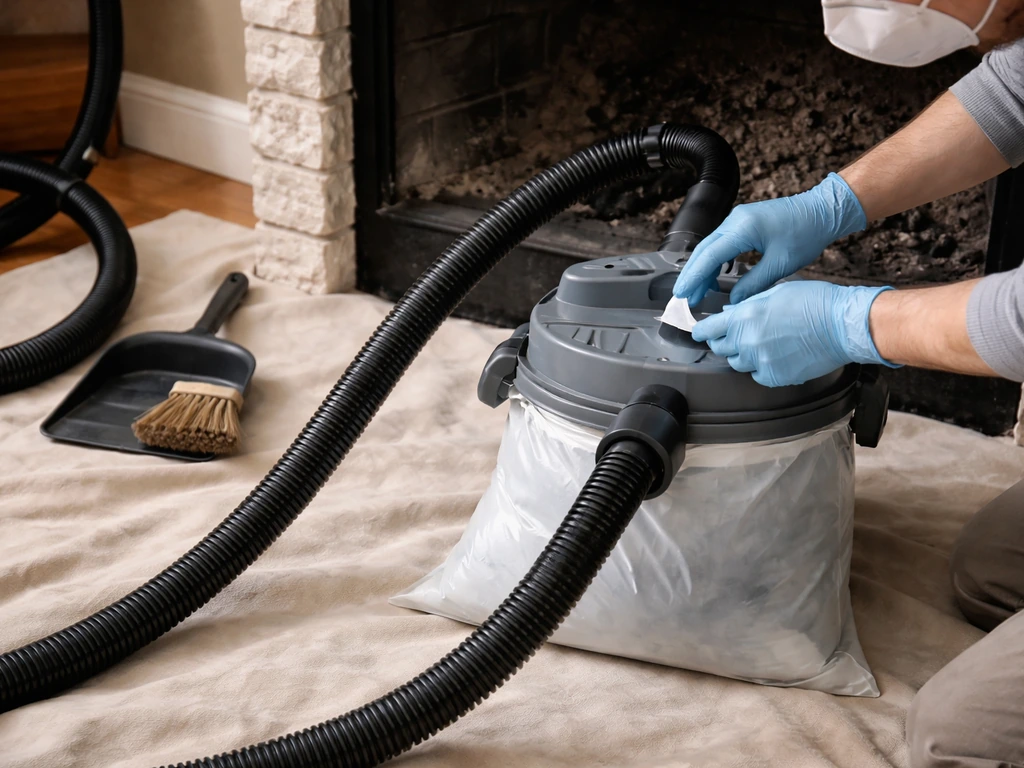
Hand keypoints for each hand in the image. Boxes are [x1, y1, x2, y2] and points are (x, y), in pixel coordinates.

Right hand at [672, 173, 866, 305]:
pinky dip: (714, 261)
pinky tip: (714, 276)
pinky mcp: (743, 222)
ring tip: (698, 292)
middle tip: (683, 297)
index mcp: (743, 228)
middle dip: (692, 275)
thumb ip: (753, 284)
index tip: (683, 293)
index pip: (710, 256)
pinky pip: (721, 243)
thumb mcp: (780, 264)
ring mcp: (737, 219)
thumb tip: (733, 302)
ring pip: (710, 247)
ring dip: (702, 269)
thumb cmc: (807, 234)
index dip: (694, 277)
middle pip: (704, 250)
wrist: (823, 210)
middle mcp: (735, 220)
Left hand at [690, 281, 896, 386]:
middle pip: (720, 348)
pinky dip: (760, 368)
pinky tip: (773, 356)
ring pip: (737, 363)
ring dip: (742, 354)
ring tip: (759, 343)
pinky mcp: (775, 377)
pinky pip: (757, 375)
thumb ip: (748, 305)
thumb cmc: (815, 303)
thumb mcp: (775, 292)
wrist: (842, 325)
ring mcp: (761, 362)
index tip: (699, 331)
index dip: (702, 330)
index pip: (708, 329)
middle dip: (723, 340)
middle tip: (734, 334)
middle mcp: (748, 342)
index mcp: (744, 318)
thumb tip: (730, 313)